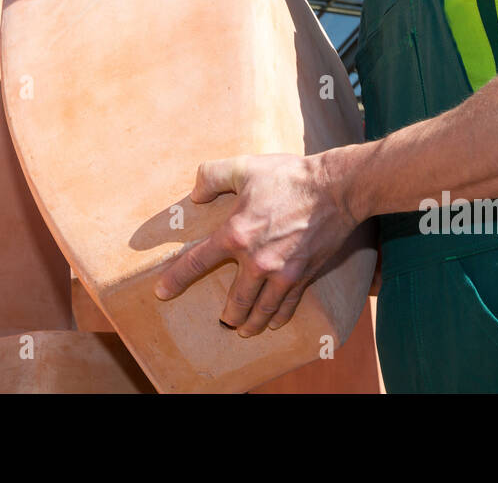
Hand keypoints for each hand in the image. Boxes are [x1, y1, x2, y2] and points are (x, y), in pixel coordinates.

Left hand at [152, 152, 355, 336]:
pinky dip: (279, 317)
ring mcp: (281, 273)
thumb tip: (195, 194)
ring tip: (243, 331)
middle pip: (234, 300)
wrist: (336, 188)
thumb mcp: (244, 166)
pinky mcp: (303, 276)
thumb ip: (211, 176)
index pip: (196, 262)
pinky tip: (274, 322)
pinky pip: (287, 305)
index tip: (161, 293)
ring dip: (250, 324)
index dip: (176, 279)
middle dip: (227, 315)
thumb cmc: (289, 176)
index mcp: (235, 234)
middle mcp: (255, 261)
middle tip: (222, 322)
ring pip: (261, 310)